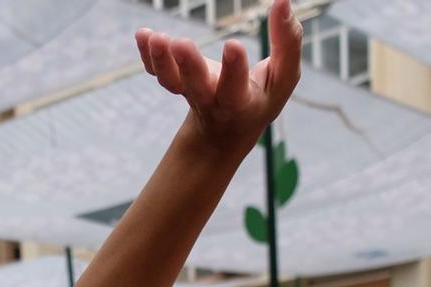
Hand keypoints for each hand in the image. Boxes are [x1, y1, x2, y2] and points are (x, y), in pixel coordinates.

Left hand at [137, 0, 300, 156]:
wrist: (226, 129)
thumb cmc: (262, 97)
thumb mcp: (284, 76)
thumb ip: (288, 42)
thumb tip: (282, 0)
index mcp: (240, 102)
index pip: (236, 87)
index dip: (234, 69)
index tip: (233, 45)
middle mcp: (211, 100)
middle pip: (196, 86)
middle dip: (188, 66)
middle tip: (180, 43)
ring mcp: (189, 92)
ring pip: (171, 82)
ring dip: (161, 60)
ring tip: (155, 37)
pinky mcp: (176, 83)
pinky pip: (157, 72)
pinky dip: (147, 55)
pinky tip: (143, 34)